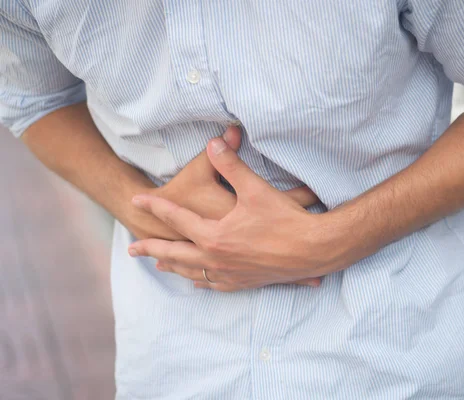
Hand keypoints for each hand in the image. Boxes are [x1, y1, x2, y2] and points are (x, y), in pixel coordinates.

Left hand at [128, 135, 349, 291]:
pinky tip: (197, 282)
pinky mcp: (245, 283)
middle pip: (176, 254)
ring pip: (193, 272)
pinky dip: (200, 281)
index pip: (177, 219)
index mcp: (215, 236)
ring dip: (173, 267)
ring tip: (159, 265)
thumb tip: (213, 143)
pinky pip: (214, 285)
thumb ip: (231, 165)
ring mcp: (230, 274)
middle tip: (132, 249)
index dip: (156, 207)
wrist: (314, 251)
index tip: (137, 200)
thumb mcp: (255, 189)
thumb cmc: (286, 221)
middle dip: (152, 248)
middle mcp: (217, 259)